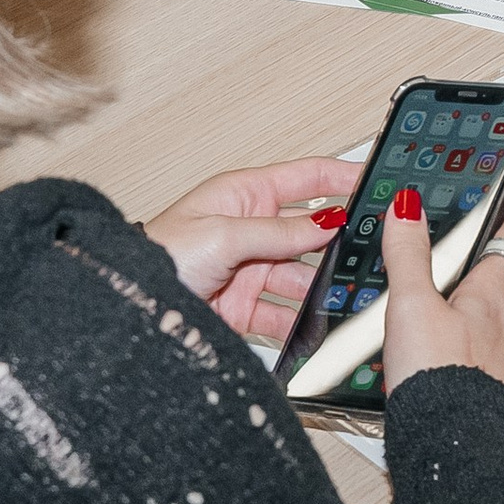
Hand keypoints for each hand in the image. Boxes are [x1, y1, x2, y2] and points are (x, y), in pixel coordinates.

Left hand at [145, 156, 365, 338]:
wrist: (125, 313)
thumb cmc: (156, 256)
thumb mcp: (223, 235)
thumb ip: (280, 231)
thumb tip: (329, 221)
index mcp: (246, 195)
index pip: (308, 177)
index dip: (343, 176)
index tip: (378, 181)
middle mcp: (252, 230)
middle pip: (311, 232)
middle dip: (339, 241)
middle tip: (371, 247)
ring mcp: (249, 270)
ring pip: (302, 276)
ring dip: (321, 287)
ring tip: (344, 295)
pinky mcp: (243, 309)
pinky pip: (283, 314)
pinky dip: (300, 323)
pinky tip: (315, 326)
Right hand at [381, 171, 503, 396]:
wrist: (450, 450)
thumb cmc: (440, 380)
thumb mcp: (413, 306)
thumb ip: (409, 256)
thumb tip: (409, 208)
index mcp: (493, 293)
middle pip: (501, 273)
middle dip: (487, 253)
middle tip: (478, 233)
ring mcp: (497, 356)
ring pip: (485, 314)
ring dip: (465, 301)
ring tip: (434, 295)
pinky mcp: (482, 386)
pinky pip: (471, 349)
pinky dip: (454, 339)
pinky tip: (429, 350)